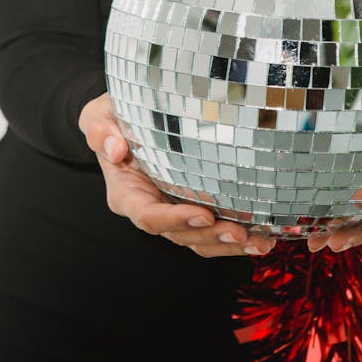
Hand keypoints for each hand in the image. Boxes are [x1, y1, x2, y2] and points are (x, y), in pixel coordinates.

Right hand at [78, 92, 275, 259]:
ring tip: (259, 243)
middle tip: (240, 232)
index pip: (148, 216)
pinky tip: (262, 236)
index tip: (203, 214)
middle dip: (210, 237)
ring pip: (199, 239)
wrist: (124, 119)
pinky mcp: (191, 207)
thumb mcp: (99, 115)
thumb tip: (116, 149)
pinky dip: (235, 237)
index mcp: (126, 194)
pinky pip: (212, 230)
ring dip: (229, 245)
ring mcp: (172, 211)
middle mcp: (149, 208)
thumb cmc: (111, 116)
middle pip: (179, 234)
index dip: (175, 220)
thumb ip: (100, 129)